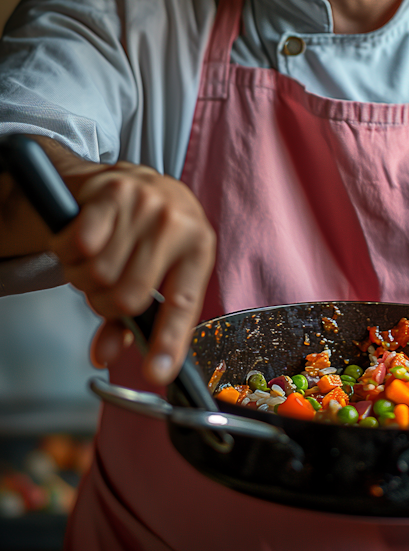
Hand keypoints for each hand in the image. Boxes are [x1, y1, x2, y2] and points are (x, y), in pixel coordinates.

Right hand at [49, 160, 215, 385]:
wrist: (131, 178)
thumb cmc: (149, 232)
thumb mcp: (158, 271)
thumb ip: (133, 318)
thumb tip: (105, 355)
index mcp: (198, 247)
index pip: (183, 305)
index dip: (168, 342)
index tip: (156, 372)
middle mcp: (176, 223)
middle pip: (127, 296)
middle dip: (105, 304)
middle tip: (103, 289)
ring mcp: (145, 204)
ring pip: (97, 274)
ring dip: (84, 278)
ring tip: (95, 261)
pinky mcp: (111, 191)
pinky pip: (78, 245)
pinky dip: (68, 253)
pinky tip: (81, 242)